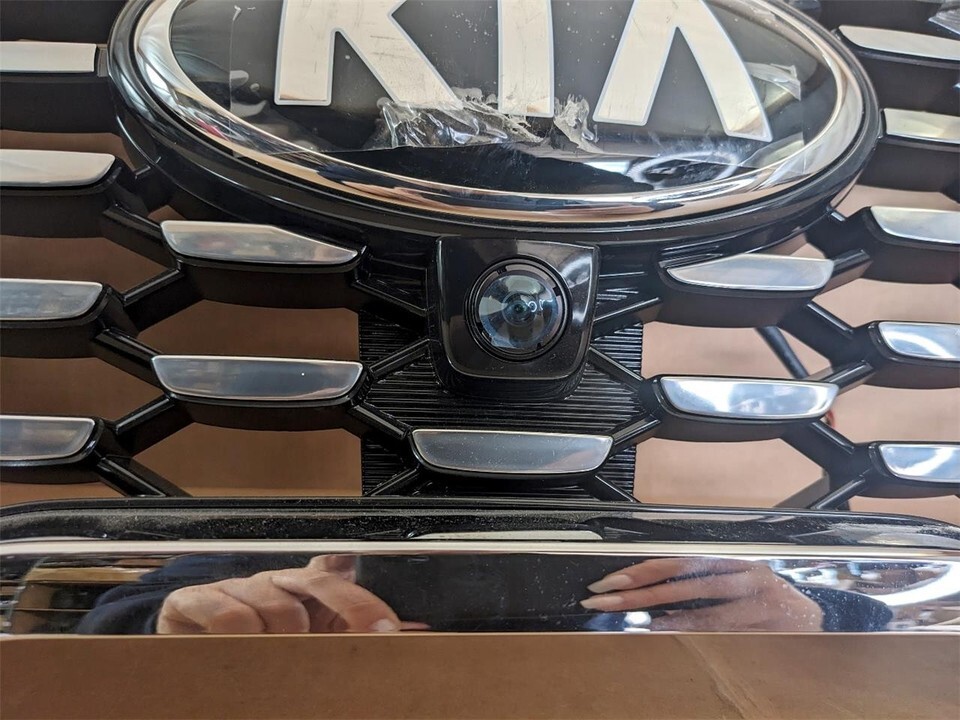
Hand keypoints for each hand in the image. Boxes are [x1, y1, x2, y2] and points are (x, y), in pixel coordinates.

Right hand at [156, 555, 427, 633]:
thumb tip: (411, 633)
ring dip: (284, 634)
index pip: (339, 575)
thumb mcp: (302, 639)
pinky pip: (225, 610)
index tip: (389, 624)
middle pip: (318, 582)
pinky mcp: (194, 600)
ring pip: (275, 603)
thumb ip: (347, 631)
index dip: (364, 597)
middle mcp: (273, 583)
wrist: (181, 651)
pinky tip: (242, 646)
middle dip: (349, 608)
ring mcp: (236, 587)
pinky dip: (238, 630)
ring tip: (280, 657)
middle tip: (367, 636)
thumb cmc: (246, 645)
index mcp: (302, 589)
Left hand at [581, 558, 823, 630]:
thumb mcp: (737, 586)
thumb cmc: (772, 601)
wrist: (828, 618)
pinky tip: (665, 632)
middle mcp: (742, 574)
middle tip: (602, 597)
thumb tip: (651, 597)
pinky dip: (691, 630)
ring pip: (699, 606)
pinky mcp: (766, 626)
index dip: (640, 570)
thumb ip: (700, 588)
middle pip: (680, 579)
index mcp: (730, 560)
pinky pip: (721, 629)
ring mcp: (756, 600)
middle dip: (637, 591)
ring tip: (625, 618)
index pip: (676, 562)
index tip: (608, 581)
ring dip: (658, 614)